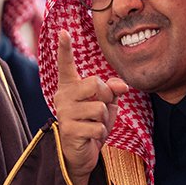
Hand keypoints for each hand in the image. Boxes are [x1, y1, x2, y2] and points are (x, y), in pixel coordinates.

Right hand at [52, 30, 128, 182]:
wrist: (80, 153)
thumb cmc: (91, 124)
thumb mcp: (105, 105)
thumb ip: (112, 90)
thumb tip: (122, 85)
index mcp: (69, 87)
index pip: (66, 65)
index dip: (65, 48)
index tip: (63, 31)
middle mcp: (63, 97)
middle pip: (94, 84)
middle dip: (106, 96)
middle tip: (101, 108)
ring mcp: (64, 113)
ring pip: (99, 108)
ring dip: (104, 120)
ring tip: (93, 125)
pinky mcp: (69, 130)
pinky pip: (97, 127)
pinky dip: (101, 133)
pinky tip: (91, 137)